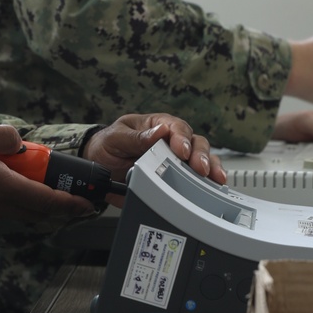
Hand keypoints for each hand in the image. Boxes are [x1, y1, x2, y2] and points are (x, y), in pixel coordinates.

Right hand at [0, 122, 95, 220]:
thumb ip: (2, 136)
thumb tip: (20, 143)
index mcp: (3, 186)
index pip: (45, 200)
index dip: (69, 203)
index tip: (86, 205)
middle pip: (37, 210)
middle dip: (58, 206)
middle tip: (71, 196)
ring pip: (21, 211)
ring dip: (37, 202)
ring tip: (41, 185)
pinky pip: (4, 210)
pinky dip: (18, 202)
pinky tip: (9, 185)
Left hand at [82, 114, 225, 188]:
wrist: (98, 166)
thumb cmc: (108, 146)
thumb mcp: (116, 138)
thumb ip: (136, 137)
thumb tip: (160, 131)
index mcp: (157, 126)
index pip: (176, 127)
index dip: (181, 138)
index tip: (182, 151)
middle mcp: (171, 140)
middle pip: (195, 142)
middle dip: (200, 155)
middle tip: (201, 168)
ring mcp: (176, 159)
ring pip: (201, 158)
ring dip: (210, 167)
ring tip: (215, 178)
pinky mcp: (177, 177)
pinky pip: (196, 177)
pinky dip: (207, 181)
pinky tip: (214, 187)